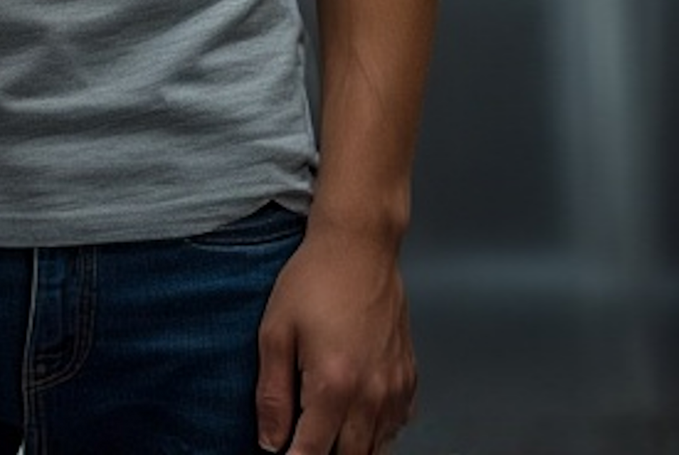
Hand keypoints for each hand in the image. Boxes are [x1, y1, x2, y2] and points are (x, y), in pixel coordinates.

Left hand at [254, 222, 416, 453]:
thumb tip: (270, 443)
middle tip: (301, 436)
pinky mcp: (409, 377)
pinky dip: (375, 431)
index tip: (281, 453)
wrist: (359, 244)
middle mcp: (371, 394)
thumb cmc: (315, 279)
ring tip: (324, 427)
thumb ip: (272, 395)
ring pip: (375, 449)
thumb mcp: (275, 331)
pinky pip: (396, 427)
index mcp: (333, 385)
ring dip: (349, 448)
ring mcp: (395, 388)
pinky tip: (354, 412)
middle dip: (321, 454)